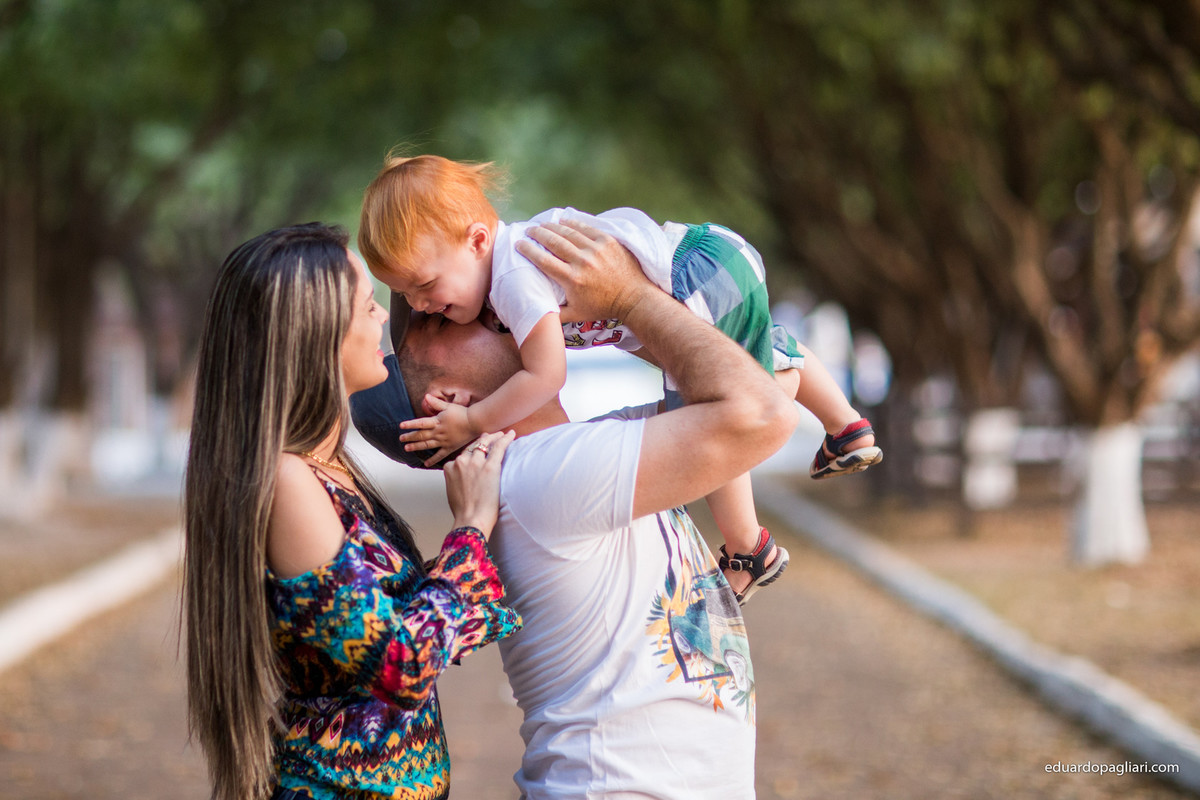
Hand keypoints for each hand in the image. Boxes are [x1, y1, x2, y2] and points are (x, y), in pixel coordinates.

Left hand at [398, 395, 477, 465]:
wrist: (476, 422)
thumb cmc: (462, 413)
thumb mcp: (448, 406)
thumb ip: (436, 403)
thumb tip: (426, 396)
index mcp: (437, 421)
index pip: (421, 423)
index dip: (410, 424)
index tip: (401, 426)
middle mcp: (439, 432)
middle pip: (421, 435)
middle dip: (410, 437)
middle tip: (401, 439)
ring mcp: (444, 441)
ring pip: (427, 445)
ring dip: (416, 446)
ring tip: (407, 448)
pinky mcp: (450, 447)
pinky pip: (440, 455)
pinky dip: (433, 460)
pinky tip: (426, 463)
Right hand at [444, 430, 516, 539]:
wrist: (470, 519)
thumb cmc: (464, 511)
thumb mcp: (453, 491)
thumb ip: (456, 480)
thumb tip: (463, 480)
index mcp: (450, 468)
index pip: (462, 454)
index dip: (471, 451)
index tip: (478, 449)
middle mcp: (461, 462)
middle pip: (473, 446)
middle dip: (483, 440)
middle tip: (490, 436)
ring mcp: (475, 463)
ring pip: (485, 443)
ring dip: (494, 437)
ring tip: (501, 435)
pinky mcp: (490, 466)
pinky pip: (498, 447)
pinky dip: (505, 439)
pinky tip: (511, 434)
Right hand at [515, 218, 648, 322]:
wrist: (633, 297)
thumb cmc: (603, 307)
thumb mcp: (576, 314)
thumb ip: (554, 313)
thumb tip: (535, 309)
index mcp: (571, 279)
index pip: (542, 260)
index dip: (528, 249)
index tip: (519, 243)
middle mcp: (582, 261)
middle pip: (552, 241)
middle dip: (537, 233)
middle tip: (529, 230)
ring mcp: (595, 249)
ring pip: (567, 231)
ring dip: (552, 226)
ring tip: (543, 224)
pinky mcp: (607, 241)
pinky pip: (585, 228)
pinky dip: (572, 223)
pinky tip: (563, 220)